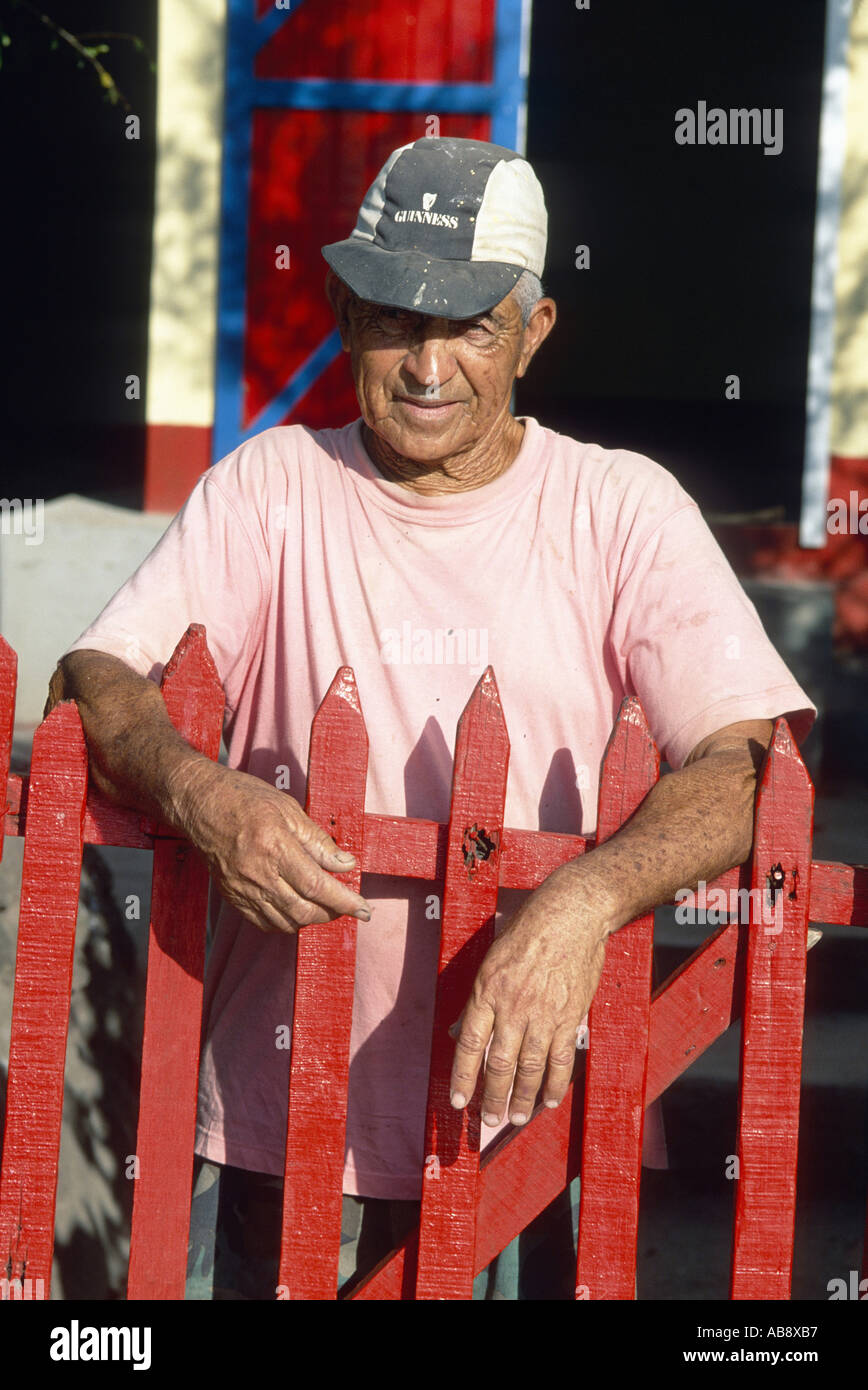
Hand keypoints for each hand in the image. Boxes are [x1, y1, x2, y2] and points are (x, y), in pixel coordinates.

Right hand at [171, 759, 371, 934]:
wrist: (198, 804)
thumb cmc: (244, 798)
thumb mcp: (288, 809)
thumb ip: (318, 841)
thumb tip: (346, 864)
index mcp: (275, 847)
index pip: (317, 886)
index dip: (345, 901)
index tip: (364, 909)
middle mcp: (258, 874)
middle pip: (304, 911)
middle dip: (332, 914)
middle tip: (347, 906)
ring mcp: (243, 889)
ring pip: (285, 922)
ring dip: (311, 920)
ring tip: (324, 907)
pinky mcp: (232, 896)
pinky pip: (264, 923)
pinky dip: (286, 923)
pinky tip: (297, 910)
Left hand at [448, 865, 610, 1125]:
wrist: (571, 914)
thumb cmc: (528, 929)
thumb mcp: (491, 959)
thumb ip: (478, 998)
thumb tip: (458, 1030)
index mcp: (487, 991)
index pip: (468, 1045)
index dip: (462, 1078)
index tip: (459, 1102)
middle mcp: (513, 1007)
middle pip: (499, 1065)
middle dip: (493, 1098)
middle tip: (488, 1121)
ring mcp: (543, 1014)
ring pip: (530, 1068)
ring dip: (522, 1098)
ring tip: (516, 1118)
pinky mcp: (570, 1016)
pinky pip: (561, 1058)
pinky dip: (554, 1083)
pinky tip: (548, 1100)